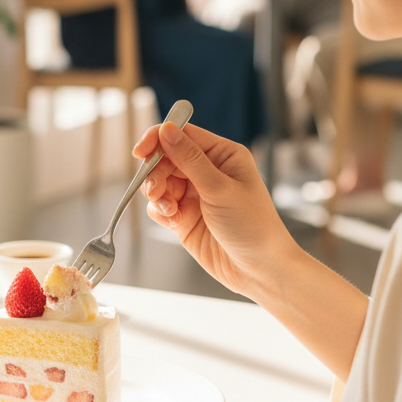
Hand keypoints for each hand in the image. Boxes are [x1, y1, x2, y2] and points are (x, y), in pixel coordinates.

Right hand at [136, 121, 297, 299]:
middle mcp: (207, 171)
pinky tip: (174, 221)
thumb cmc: (254, 227)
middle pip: (166, 158)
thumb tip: (166, 129)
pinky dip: (160, 211)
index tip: (141, 152)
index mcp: (222, 155)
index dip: (159, 139)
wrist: (259, 271)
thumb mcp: (220, 189)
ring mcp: (194, 194)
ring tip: (169, 210)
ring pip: (159, 182)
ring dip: (157, 194)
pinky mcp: (184, 216)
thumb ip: (190, 159)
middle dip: (156, 173)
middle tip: (155, 190)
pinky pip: (159, 205)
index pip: (183, 135)